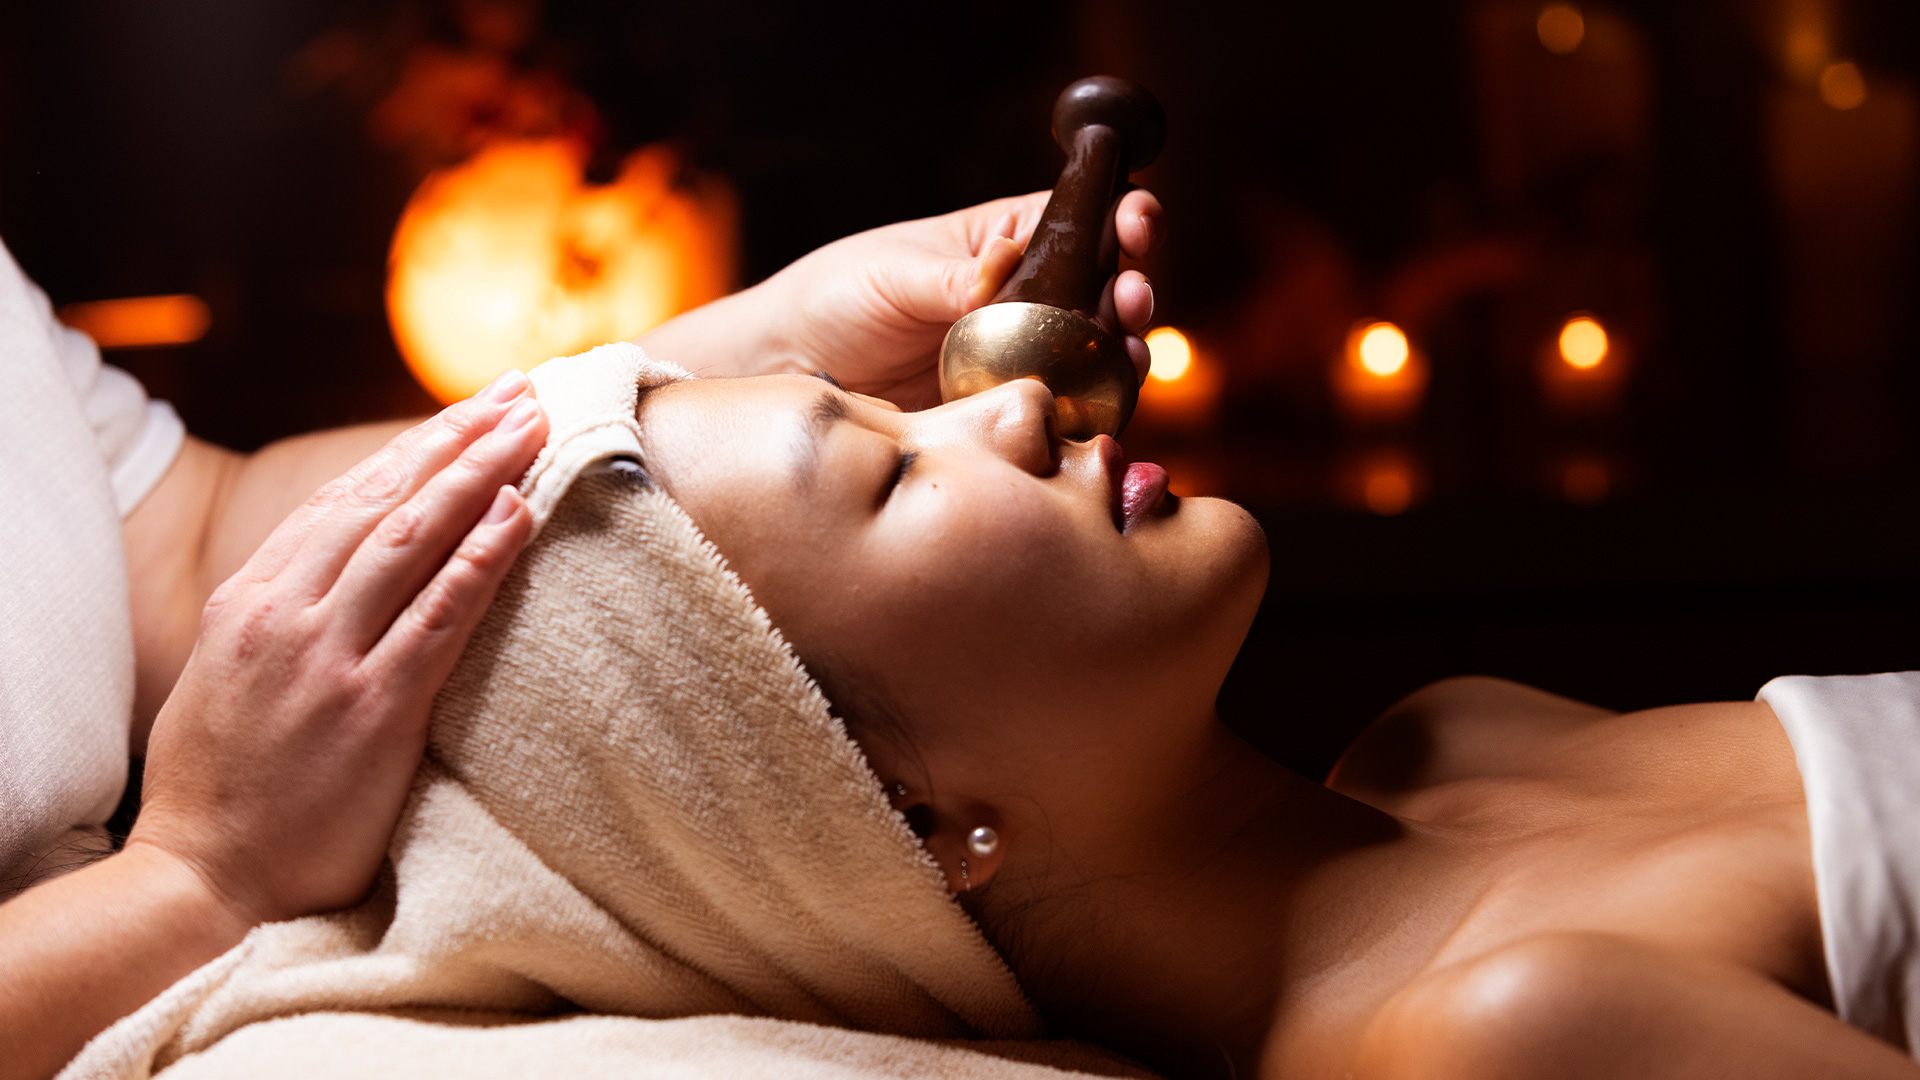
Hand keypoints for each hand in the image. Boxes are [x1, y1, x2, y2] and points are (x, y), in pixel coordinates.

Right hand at [127, 371, 547, 925]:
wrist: (201, 881)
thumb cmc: (221, 789)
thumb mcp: (228, 677)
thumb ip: (280, 617)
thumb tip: (336, 573)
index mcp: (248, 599)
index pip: (340, 500)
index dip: (410, 449)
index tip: (465, 411)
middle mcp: (284, 614)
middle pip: (383, 501)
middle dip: (456, 440)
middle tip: (518, 394)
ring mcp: (327, 658)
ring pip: (413, 539)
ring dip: (479, 476)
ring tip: (534, 431)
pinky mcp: (371, 710)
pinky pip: (439, 615)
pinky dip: (482, 559)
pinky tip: (521, 516)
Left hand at [639, 190, 1164, 409]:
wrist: (793, 375)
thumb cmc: (834, 301)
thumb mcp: (887, 277)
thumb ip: (950, 278)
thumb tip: (1005, 267)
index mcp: (1005, 241)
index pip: (1082, 217)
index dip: (1121, 214)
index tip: (1135, 219)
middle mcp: (1029, 298)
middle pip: (1108, 288)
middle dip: (1134, 287)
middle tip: (1133, 295)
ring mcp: (1026, 358)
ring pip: (1101, 354)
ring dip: (1126, 350)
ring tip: (1128, 352)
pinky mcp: (1013, 413)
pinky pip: (1070, 414)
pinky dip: (1095, 414)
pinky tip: (1103, 412)